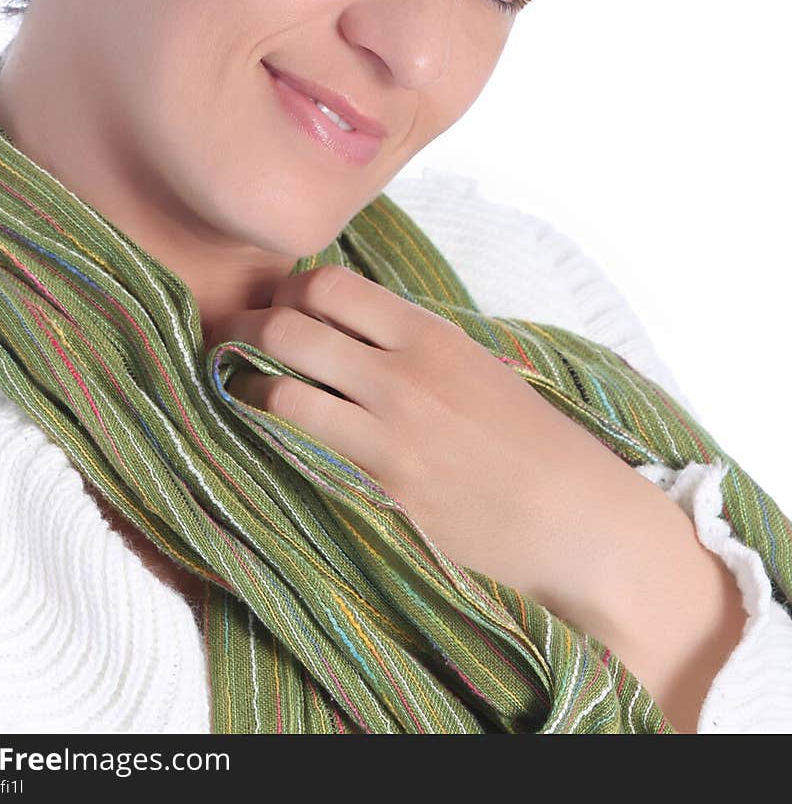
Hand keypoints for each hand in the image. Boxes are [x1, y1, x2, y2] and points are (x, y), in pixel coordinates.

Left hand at [212, 262, 639, 613]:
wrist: (574, 517)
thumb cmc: (526, 441)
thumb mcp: (472, 365)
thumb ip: (408, 343)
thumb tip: (338, 324)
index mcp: (429, 334)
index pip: (327, 285)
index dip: (287, 292)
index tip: (276, 308)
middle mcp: (404, 375)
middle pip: (288, 328)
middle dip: (244, 331)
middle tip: (229, 342)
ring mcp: (389, 435)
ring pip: (280, 391)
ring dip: (246, 389)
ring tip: (238, 393)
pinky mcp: (382, 491)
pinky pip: (301, 454)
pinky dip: (271, 441)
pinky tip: (262, 442)